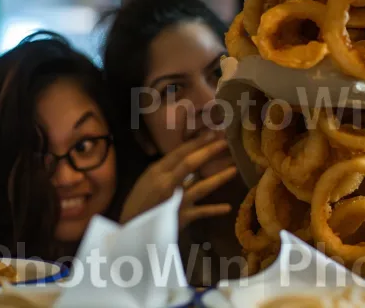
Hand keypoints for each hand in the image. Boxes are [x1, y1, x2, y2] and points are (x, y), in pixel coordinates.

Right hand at [120, 131, 237, 227]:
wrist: (130, 229)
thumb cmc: (138, 203)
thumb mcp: (147, 181)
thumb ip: (165, 170)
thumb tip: (184, 158)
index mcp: (157, 172)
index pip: (179, 153)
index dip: (197, 143)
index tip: (211, 134)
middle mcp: (167, 184)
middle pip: (191, 164)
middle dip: (210, 152)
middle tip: (226, 143)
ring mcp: (176, 201)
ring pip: (202, 187)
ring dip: (219, 178)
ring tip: (234, 170)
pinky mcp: (182, 217)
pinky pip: (202, 212)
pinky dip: (215, 210)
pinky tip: (227, 207)